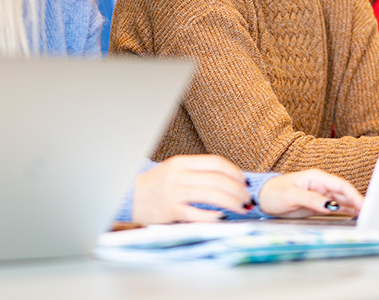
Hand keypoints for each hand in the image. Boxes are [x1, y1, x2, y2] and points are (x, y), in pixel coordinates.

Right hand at [131, 155, 252, 223]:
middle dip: (237, 190)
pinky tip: (221, 217)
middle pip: (217, 180)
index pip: (215, 162)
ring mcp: (174, 193)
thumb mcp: (175, 170)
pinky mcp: (170, 210)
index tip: (244, 181)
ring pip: (211, 195)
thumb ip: (197, 172)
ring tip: (241, 208)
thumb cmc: (157, 184)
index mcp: (182, 162)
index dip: (234, 172)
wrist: (131, 197)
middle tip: (247, 198)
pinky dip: (212, 216)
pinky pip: (197, 213)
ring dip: (231, 202)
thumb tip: (227, 179)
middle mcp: (179, 175)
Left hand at [259, 169, 363, 217]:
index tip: (364, 205)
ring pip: (343, 201)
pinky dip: (346, 212)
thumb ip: (311, 199)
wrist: (262, 199)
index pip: (341, 185)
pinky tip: (356, 216)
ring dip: (355, 208)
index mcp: (316, 178)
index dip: (354, 195)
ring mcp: (321, 195)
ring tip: (368, 216)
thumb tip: (330, 204)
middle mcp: (321, 185)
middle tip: (371, 213)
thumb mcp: (291, 195)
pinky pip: (336, 207)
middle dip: (359, 202)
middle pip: (345, 193)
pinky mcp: (318, 205)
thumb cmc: (273, 193)